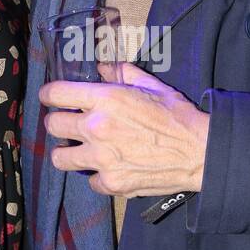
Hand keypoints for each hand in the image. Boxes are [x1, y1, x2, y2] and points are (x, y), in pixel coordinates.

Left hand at [40, 62, 209, 196]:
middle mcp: (97, 128)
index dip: (49, 94)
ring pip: (60, 158)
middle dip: (58, 123)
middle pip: (52, 126)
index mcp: (105, 99)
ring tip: (80, 151)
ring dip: (68, 153)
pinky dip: (97, 176)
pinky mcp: (111, 182)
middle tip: (69, 125)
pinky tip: (110, 169)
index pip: (56, 93)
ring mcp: (101, 158)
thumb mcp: (151, 86)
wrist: (199, 152)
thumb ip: (122, 73)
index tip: (51, 98)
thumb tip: (103, 67)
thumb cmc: (177, 116)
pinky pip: (90, 181)